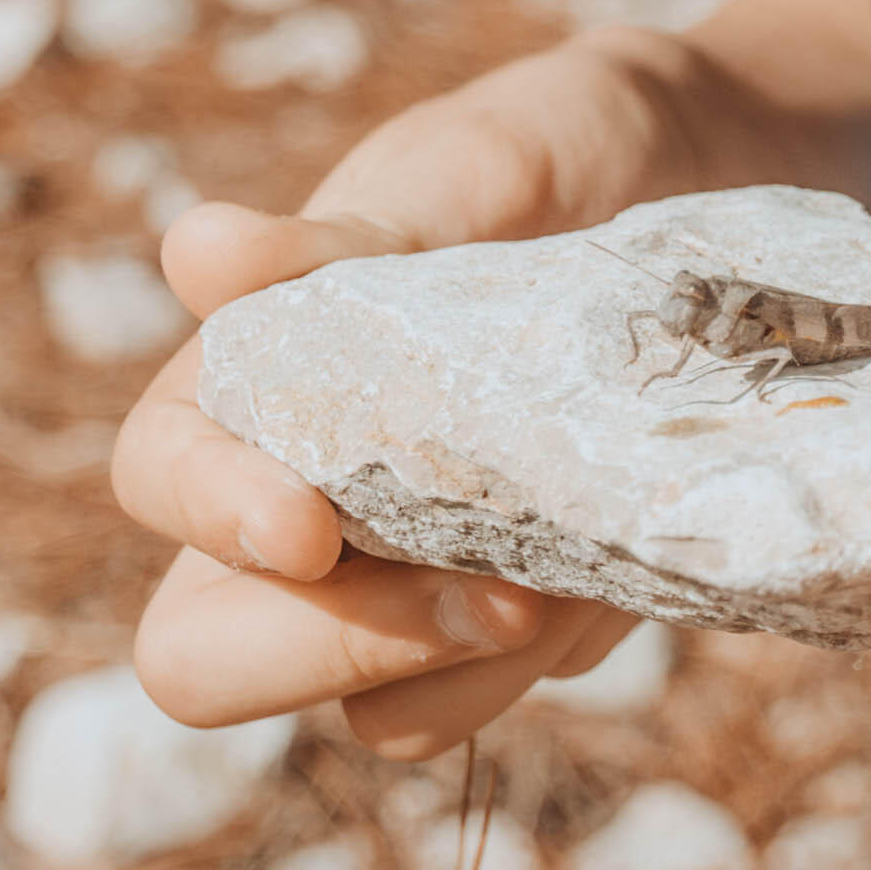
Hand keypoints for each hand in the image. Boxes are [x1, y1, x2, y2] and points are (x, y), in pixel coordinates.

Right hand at [118, 19, 870, 754]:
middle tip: (493, 594)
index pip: (157, 473)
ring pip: (370, 710)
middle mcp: (299, 500)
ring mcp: (402, 579)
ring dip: (472, 665)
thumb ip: (336, 238)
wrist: (712, 185)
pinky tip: (620, 569)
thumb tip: (193, 254)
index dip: (210, 515)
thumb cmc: (556, 159)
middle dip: (331, 649)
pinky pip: (486, 700)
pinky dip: (548, 660)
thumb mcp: (462, 173)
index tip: (308, 523)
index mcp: (249, 378)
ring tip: (580, 567)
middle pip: (208, 656)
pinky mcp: (509, 622)